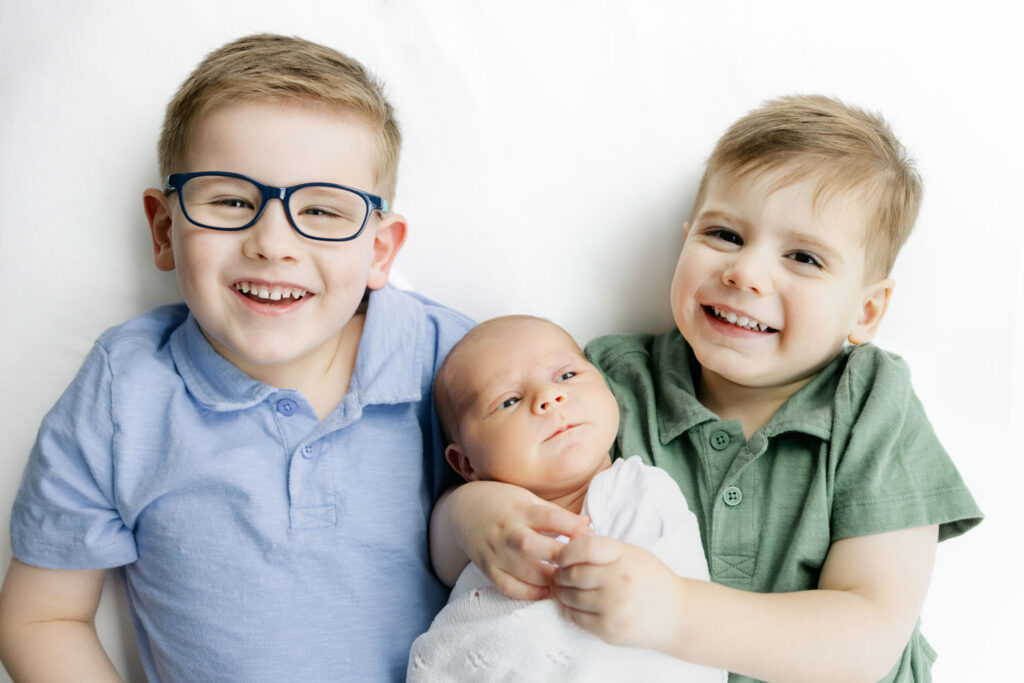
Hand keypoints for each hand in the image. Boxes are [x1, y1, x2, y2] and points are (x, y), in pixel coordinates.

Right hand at [449, 481, 591, 599]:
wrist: (465, 511)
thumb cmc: (504, 503)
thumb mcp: (528, 499)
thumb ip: (557, 514)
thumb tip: (587, 526)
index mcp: (521, 510)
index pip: (552, 518)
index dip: (574, 529)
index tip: (591, 538)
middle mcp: (508, 531)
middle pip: (537, 547)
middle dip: (563, 558)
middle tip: (582, 564)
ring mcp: (497, 552)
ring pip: (526, 572)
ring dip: (551, 580)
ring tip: (569, 581)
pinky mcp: (488, 569)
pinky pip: (510, 587)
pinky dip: (530, 593)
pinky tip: (547, 592)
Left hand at [552, 535, 685, 651]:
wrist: (678, 616)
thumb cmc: (652, 580)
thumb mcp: (632, 554)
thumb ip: (602, 548)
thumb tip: (567, 542)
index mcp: (624, 557)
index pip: (584, 548)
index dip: (566, 552)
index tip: (562, 557)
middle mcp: (619, 581)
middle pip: (572, 574)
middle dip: (561, 574)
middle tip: (561, 575)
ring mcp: (613, 607)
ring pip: (570, 597)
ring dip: (563, 593)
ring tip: (567, 589)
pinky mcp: (608, 630)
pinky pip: (576, 618)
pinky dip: (570, 611)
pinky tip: (575, 606)